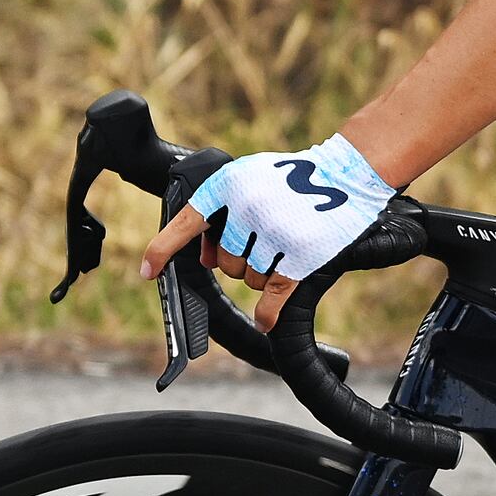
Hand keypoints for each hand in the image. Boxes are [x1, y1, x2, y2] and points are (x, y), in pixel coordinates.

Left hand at [144, 134, 398, 292]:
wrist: (346, 173)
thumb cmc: (294, 176)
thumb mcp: (249, 178)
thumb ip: (221, 211)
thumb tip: (203, 256)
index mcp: (229, 185)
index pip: (186, 223)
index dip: (162, 250)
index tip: (148, 272)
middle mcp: (247, 208)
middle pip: (225, 262)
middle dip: (238, 260)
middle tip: (263, 240)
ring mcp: (274, 232)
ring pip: (249, 278)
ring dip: (263, 273)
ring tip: (284, 246)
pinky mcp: (299, 255)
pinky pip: (272, 297)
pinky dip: (267, 314)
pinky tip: (266, 321)